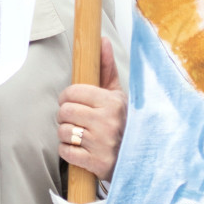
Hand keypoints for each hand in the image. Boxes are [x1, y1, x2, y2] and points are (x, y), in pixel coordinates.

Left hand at [58, 37, 125, 180]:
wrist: (139, 158)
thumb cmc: (123, 123)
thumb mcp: (118, 95)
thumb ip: (106, 68)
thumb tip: (102, 40)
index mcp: (112, 102)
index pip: (72, 92)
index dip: (67, 97)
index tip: (73, 101)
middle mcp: (108, 122)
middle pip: (64, 111)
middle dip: (65, 116)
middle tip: (75, 119)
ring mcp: (102, 144)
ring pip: (63, 132)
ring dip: (66, 134)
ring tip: (78, 134)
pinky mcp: (96, 164)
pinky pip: (66, 152)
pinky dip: (68, 151)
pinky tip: (79, 149)